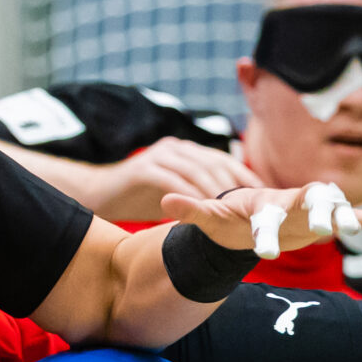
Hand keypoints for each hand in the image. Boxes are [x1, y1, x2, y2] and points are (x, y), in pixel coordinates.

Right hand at [93, 136, 260, 220]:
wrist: (99, 195)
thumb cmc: (139, 198)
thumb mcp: (175, 195)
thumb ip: (198, 196)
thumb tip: (229, 213)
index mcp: (186, 152)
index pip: (223, 160)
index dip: (244, 176)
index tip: (263, 196)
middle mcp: (175, 148)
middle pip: (213, 162)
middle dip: (235, 183)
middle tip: (251, 205)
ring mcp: (158, 156)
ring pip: (195, 170)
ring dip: (214, 190)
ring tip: (231, 210)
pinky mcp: (143, 169)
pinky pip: (172, 180)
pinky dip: (188, 195)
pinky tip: (200, 210)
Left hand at [164, 182, 361, 259]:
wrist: (248, 214)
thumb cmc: (230, 218)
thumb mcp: (209, 218)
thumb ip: (191, 210)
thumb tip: (165, 199)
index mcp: (263, 203)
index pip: (266, 213)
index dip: (266, 230)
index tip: (264, 252)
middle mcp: (290, 201)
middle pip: (308, 199)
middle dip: (316, 211)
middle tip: (320, 227)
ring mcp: (309, 209)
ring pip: (333, 204)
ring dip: (347, 212)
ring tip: (360, 223)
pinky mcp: (323, 220)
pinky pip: (352, 215)